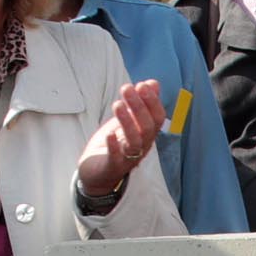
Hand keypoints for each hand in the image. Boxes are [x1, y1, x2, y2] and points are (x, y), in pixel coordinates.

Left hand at [75, 77, 164, 205]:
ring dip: (127, 122)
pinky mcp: (112, 167)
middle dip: (138, 106)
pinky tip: (109, 134)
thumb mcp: (127, 120)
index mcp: (147, 134)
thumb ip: (141, 103)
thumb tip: (153, 83)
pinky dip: (114, 146)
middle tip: (126, 88)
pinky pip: (116, 158)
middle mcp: (141, 146)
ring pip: (134, 141)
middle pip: (147, 127)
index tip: (142, 85)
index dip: (152, 102)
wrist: (97, 172)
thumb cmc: (114, 144)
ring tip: (117, 105)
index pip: (157, 118)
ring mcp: (128, 158)